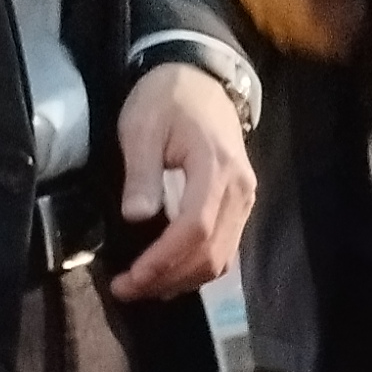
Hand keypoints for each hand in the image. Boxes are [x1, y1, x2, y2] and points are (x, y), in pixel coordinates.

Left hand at [108, 61, 254, 300]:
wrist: (200, 81)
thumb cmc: (167, 99)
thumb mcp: (143, 126)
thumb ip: (141, 171)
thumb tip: (137, 216)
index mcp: (217, 169)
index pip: (195, 229)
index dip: (163, 261)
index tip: (130, 277)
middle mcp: (240, 192)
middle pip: (211, 253)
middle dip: (168, 279)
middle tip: (126, 289)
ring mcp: (245, 202)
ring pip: (221, 259)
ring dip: (183, 280)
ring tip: (143, 286)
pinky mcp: (240, 207)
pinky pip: (224, 250)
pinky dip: (196, 269)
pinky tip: (168, 273)